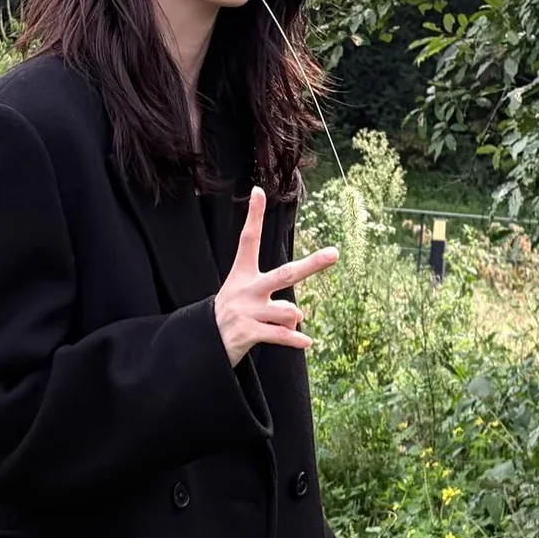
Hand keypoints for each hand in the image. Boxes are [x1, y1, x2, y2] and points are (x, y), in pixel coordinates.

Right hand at [214, 186, 339, 367]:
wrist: (204, 346)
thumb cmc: (231, 317)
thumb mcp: (246, 300)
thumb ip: (276, 303)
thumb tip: (300, 316)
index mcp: (241, 275)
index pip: (248, 240)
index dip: (253, 215)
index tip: (258, 191)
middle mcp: (245, 289)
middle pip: (285, 274)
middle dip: (312, 264)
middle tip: (334, 253)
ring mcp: (246, 310)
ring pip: (289, 312)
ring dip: (291, 322)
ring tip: (277, 327)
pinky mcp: (248, 332)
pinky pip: (282, 334)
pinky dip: (295, 340)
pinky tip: (306, 343)